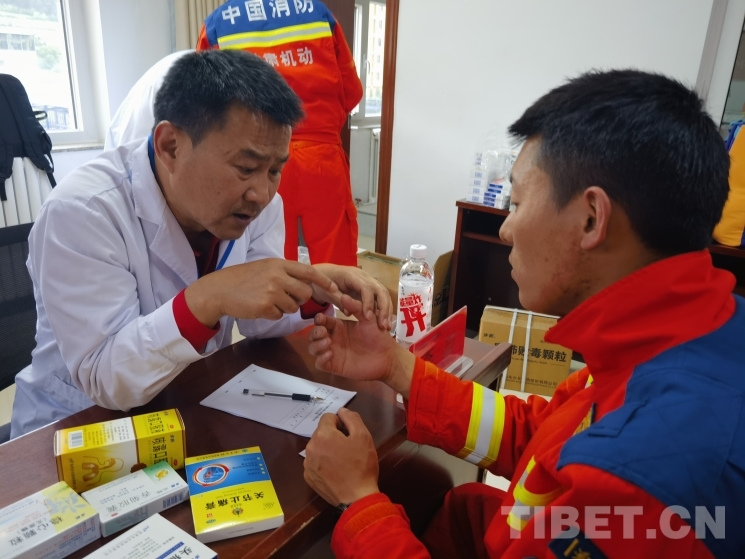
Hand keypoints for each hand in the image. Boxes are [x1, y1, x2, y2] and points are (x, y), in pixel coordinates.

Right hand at [184, 258, 338, 325]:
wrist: (220, 289)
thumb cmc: (243, 279)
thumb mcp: (265, 268)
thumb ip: (284, 272)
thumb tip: (305, 283)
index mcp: (279, 264)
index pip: (309, 271)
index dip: (324, 281)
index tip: (334, 289)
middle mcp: (277, 276)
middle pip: (305, 293)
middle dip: (300, 299)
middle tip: (286, 298)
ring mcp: (271, 291)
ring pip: (293, 307)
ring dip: (284, 307)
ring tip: (267, 300)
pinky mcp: (265, 306)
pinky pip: (279, 315)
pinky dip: (272, 314)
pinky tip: (259, 307)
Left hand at [304, 408, 379, 505]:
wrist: (356, 498)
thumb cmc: (361, 465)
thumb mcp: (363, 436)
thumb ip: (352, 418)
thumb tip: (342, 411)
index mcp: (323, 435)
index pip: (328, 417)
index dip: (341, 423)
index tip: (350, 435)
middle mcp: (310, 447)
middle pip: (322, 432)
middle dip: (334, 436)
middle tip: (348, 448)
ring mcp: (307, 464)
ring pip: (318, 447)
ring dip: (327, 449)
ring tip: (342, 461)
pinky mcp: (308, 477)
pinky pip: (315, 462)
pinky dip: (323, 463)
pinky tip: (336, 471)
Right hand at [308, 312, 415, 396]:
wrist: (387, 358)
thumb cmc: (378, 337)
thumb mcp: (368, 320)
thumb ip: (357, 308)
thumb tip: (344, 296)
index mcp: (339, 326)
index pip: (322, 321)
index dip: (318, 319)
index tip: (321, 319)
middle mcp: (333, 339)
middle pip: (314, 334)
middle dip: (314, 332)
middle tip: (323, 332)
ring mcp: (333, 353)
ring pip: (313, 349)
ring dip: (316, 345)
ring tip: (328, 343)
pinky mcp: (334, 366)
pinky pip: (320, 363)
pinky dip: (320, 359)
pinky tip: (330, 355)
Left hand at [309, 264, 391, 329]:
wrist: (324, 273)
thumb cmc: (323, 282)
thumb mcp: (326, 291)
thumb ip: (338, 301)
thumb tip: (349, 313)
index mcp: (352, 275)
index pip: (366, 288)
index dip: (368, 303)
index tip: (368, 318)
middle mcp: (364, 276)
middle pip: (380, 290)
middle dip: (383, 308)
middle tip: (382, 325)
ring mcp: (369, 281)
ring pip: (384, 293)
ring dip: (387, 310)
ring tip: (386, 326)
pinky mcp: (371, 287)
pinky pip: (381, 297)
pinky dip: (385, 309)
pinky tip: (385, 321)